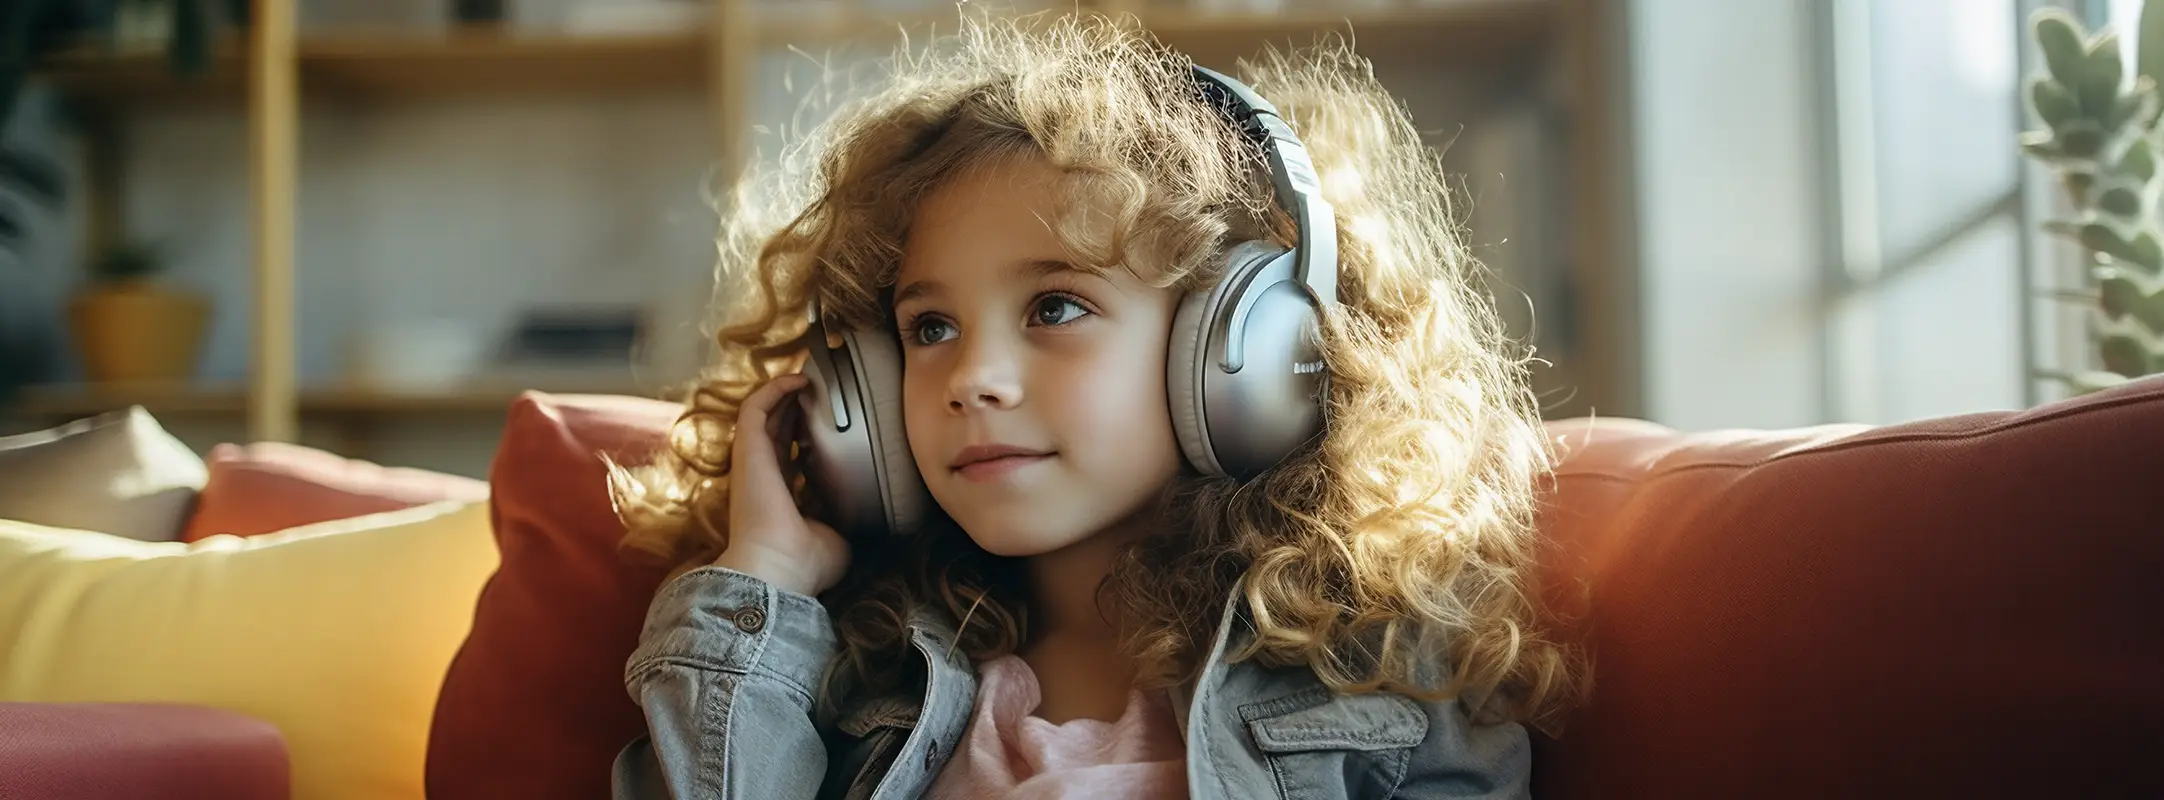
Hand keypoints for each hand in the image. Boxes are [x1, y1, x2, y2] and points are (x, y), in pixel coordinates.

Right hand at [714, 374, 849, 596]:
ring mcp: (752, 461)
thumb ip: (843, 521)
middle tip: (820, 389)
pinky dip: (773, 390)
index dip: (806, 435)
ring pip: (763, 414)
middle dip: (796, 407)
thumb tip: (864, 516)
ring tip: (810, 377)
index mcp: (781, 496)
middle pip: (776, 430)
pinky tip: (798, 379)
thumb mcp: (836, 538)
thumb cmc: (804, 562)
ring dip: (784, 393)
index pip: (790, 456)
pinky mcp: (747, 449)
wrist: (778, 568)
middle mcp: (763, 476)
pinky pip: (754, 408)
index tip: (828, 421)